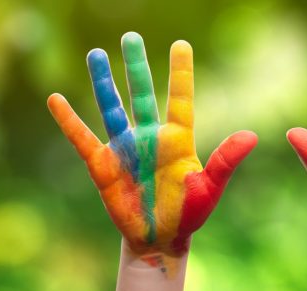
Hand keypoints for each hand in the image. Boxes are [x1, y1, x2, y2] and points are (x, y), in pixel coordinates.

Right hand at [47, 32, 256, 270]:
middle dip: (136, 66)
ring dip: (104, 82)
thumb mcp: (209, 187)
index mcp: (177, 140)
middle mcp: (149, 137)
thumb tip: (251, 136)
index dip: (180, 72)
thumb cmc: (188, 214)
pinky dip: (69, 120)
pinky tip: (55, 99)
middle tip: (130, 36)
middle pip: (141, 93)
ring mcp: (125, 149)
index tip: (180, 44)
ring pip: (111, 108)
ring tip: (96, 54)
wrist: (159, 239)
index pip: (180, 99)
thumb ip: (225, 161)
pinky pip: (83, 139)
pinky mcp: (103, 166)